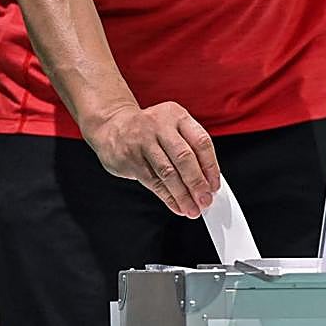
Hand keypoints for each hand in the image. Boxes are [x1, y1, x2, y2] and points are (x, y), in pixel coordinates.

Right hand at [83, 101, 220, 217]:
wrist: (111, 124)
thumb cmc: (149, 130)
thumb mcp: (173, 128)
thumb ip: (191, 150)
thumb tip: (208, 182)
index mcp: (177, 116)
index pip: (201, 142)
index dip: (211, 167)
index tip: (214, 186)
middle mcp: (160, 125)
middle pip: (184, 158)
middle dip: (197, 184)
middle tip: (205, 200)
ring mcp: (142, 141)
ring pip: (168, 172)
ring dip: (183, 195)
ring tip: (192, 208)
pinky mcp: (130, 157)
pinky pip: (152, 181)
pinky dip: (167, 197)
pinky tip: (176, 206)